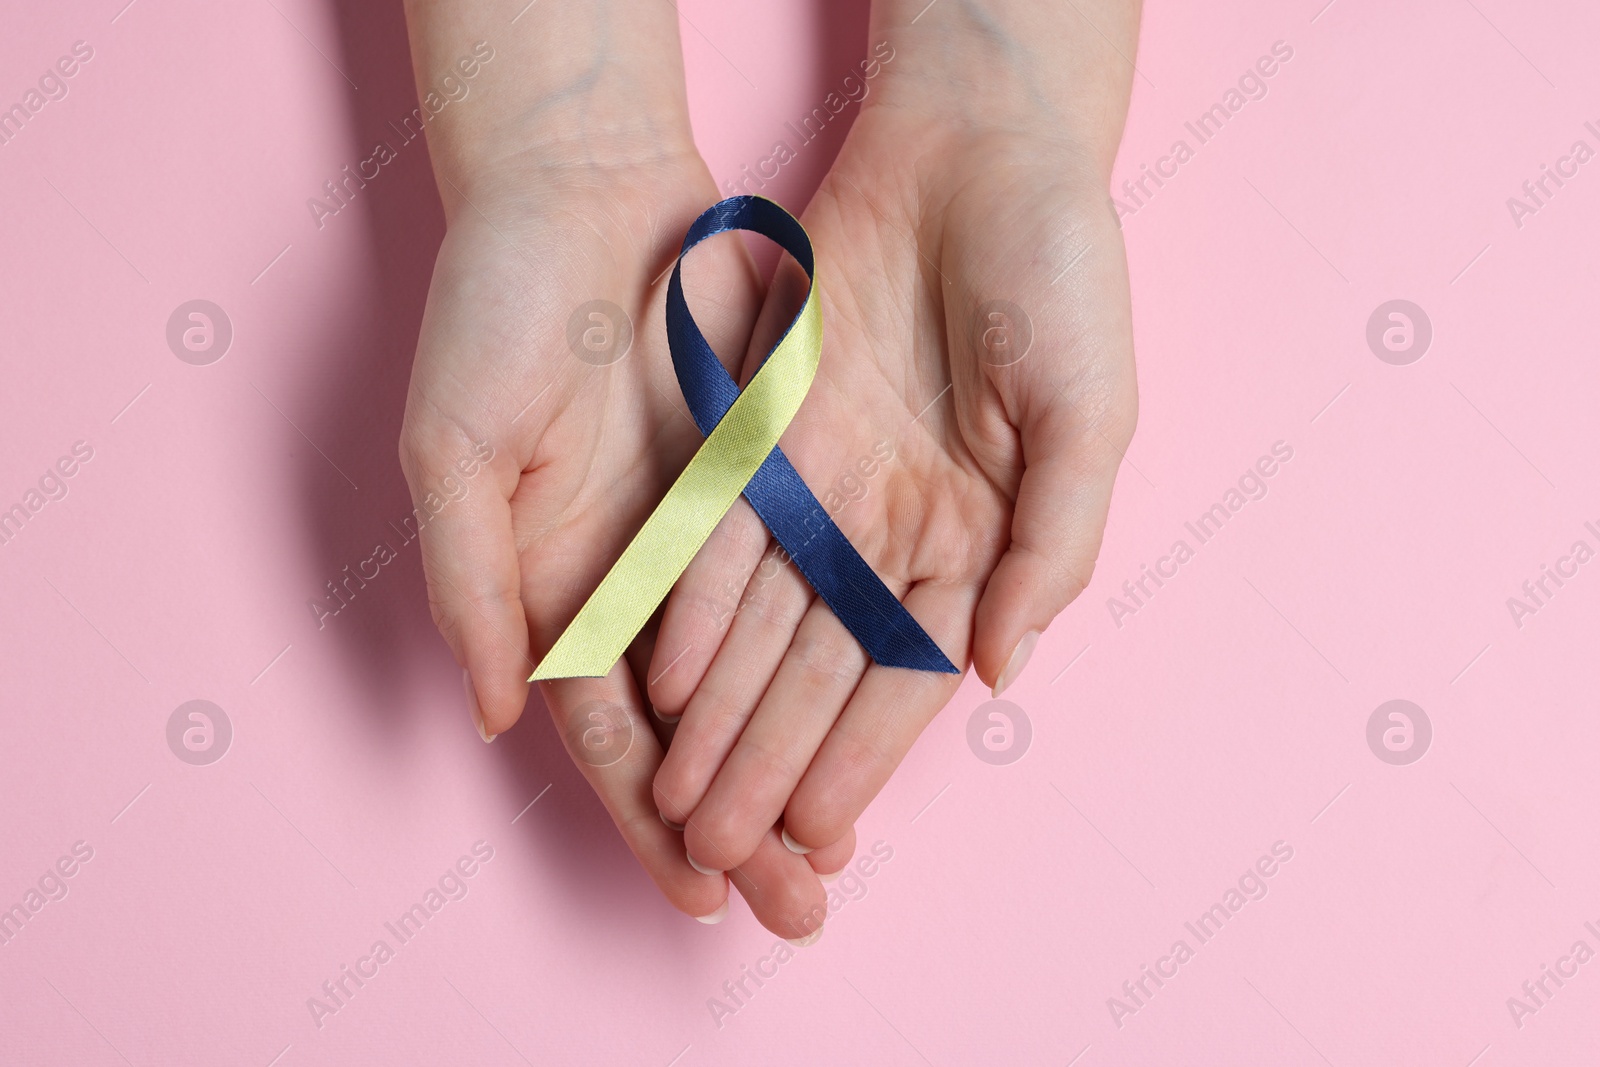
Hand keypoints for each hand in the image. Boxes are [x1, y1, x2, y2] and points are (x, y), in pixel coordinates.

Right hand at [398, 0, 838, 938]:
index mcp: (547, 589)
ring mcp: (699, 537)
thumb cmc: (491, 310)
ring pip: (758, 677)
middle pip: (693, 731)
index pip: (607, 738)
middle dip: (743, 818)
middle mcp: (627, 581)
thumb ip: (472, 583)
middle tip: (803, 901)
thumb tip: (500, 717)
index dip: (651, 815)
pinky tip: (873, 711)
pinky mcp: (757, 483)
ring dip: (797, 759)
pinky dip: (830, 652)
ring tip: (842, 843)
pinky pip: (801, 586)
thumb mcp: (454, 447)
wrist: (579, 189)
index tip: (705, 889)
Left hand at [645, 2, 1139, 871]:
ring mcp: (825, 482)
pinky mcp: (765, 428)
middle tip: (718, 846)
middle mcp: (893, 528)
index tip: (816, 834)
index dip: (862, 759)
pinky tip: (662, 670)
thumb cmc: (1059, 276)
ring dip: (719, 708)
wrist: (978, 150)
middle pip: (820, 670)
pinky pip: (720, 531)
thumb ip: (1053, 547)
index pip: (908, 675)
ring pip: (760, 620)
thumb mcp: (1093, 415)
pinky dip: (692, 600)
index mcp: (980, 539)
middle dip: (769, 759)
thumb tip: (1002, 673)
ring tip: (677, 792)